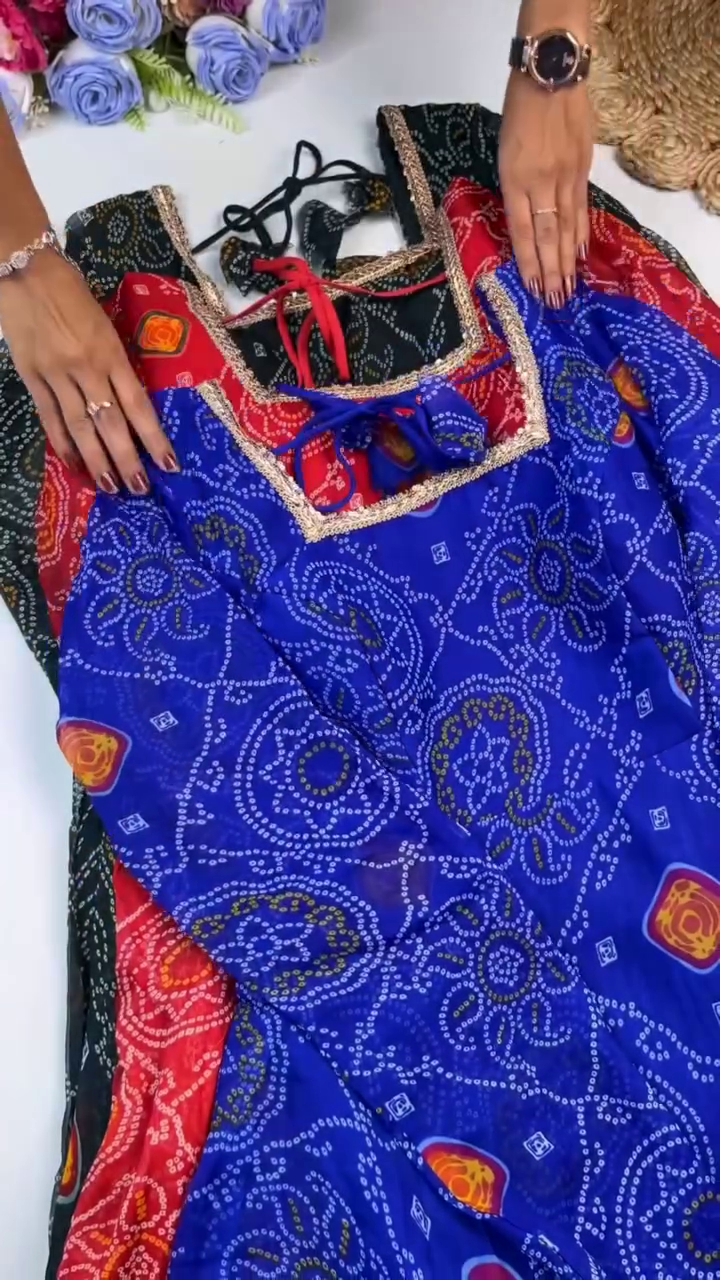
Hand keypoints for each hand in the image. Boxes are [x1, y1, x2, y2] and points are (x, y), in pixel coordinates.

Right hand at [0, 247, 177, 492]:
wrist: (25, 270)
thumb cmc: (73, 293)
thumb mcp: (105, 324)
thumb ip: (115, 361)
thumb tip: (128, 402)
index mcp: (111, 352)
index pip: (138, 405)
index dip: (154, 438)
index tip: (169, 464)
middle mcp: (87, 367)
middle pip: (111, 423)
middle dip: (127, 460)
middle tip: (140, 489)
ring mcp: (57, 374)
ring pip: (81, 427)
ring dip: (97, 460)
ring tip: (110, 486)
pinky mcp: (32, 376)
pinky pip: (49, 417)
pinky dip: (62, 443)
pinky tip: (75, 464)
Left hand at [499, 72, 592, 306]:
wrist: (551, 74)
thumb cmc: (519, 110)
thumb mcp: (504, 151)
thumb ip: (515, 186)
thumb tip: (525, 219)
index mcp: (515, 179)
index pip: (521, 231)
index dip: (528, 262)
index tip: (533, 287)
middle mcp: (542, 183)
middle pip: (546, 236)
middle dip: (550, 271)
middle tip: (554, 301)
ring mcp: (566, 176)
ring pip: (566, 226)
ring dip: (566, 260)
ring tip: (568, 287)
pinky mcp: (584, 168)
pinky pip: (581, 207)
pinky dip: (581, 232)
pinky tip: (580, 252)